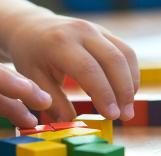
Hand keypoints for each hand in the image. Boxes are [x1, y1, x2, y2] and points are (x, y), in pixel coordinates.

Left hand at [3, 15, 138, 120]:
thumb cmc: (30, 55)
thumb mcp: (33, 78)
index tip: (112, 116)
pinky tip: (125, 90)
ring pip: (124, 54)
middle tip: (125, 116)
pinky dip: (129, 72)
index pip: (89, 69)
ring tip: (127, 106)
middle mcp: (81, 31)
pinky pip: (124, 50)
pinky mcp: (102, 32)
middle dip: (123, 91)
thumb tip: (71, 123)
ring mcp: (94, 29)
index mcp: (60, 43)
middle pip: (113, 60)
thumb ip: (53, 100)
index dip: (103, 94)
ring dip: (130, 82)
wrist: (31, 28)